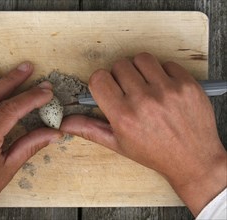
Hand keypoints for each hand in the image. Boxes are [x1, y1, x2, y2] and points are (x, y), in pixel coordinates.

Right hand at [61, 53, 226, 215]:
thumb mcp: (118, 144)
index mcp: (123, 116)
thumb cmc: (154, 153)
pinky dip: (162, 72)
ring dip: (140, 69)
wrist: (192, 159)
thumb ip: (89, 128)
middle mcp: (144, 101)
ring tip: (145, 86)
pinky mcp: (187, 84)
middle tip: (129, 91)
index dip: (101, 82)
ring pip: (141, 59)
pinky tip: (164, 89)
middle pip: (119, 65)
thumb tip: (64, 122)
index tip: (108, 88)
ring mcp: (168, 90)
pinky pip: (166, 63)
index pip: (99, 78)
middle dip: (120, 76)